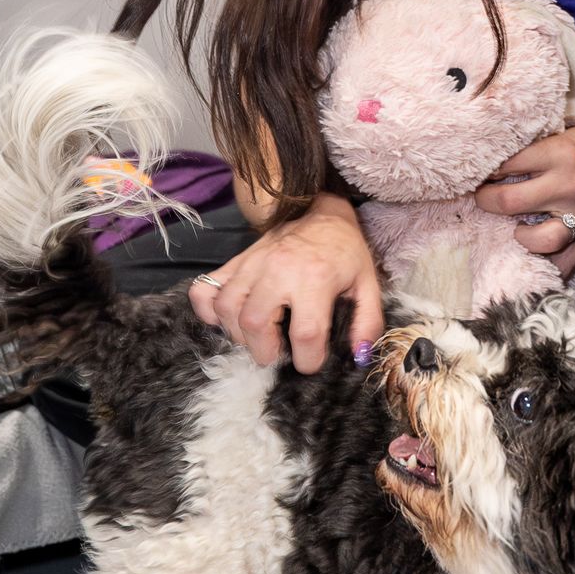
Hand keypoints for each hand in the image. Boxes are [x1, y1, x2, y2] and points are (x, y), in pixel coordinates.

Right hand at [187, 194, 384, 373]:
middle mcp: (278, 270)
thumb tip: (358, 356)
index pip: (305, 333)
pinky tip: (227, 319)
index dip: (308, 360)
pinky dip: (209, 310)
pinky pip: (206, 288)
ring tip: (258, 338)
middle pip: (255, 324)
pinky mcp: (236, 260)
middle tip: (278, 354)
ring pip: (227, 309)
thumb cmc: (345, 252)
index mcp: (316, 278)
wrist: (322, 212)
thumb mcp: (368, 285)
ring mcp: (252, 263)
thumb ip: (367, 323)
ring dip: (239, 334)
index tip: (311, 361)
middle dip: (265, 352)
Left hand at [473, 124, 574, 274]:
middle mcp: (568, 186)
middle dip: (488, 202)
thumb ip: (530, 149)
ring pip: (540, 239)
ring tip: (519, 229)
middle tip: (486, 199)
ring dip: (521, 237)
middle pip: (511, 201)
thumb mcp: (560, 135)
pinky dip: (547, 264)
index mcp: (558, 154)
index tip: (484, 175)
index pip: (507, 164)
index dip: (488, 172)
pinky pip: (564, 263)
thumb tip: (492, 165)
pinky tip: (537, 258)